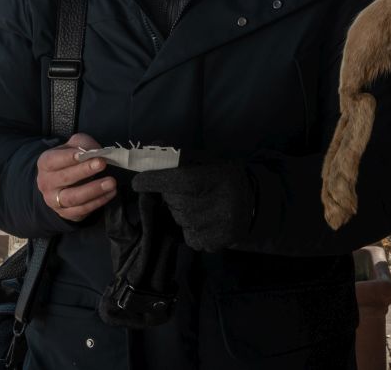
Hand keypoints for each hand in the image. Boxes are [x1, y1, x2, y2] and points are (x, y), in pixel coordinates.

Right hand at [37, 133, 115, 221]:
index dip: (67, 157)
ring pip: (73, 198)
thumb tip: (94, 151)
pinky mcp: (66, 213)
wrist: (61, 185)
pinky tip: (111, 192)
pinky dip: (98, 201)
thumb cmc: (69, 161)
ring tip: (111, 182)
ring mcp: (54, 201)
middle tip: (102, 163)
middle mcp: (46, 183)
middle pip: (65, 178)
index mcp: (45, 163)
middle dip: (84, 171)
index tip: (83, 154)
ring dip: (94, 190)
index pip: (53, 160)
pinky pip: (82, 209)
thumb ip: (82, 144)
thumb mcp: (73, 147)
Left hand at [132, 161, 254, 252]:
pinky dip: (189, 229)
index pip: (182, 180)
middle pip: (177, 202)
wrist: (253, 203)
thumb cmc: (223, 178)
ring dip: (181, 213)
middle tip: (182, 191)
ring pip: (181, 220)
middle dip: (171, 196)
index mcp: (219, 177)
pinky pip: (189, 236)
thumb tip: (151, 148)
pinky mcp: (217, 242)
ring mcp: (220, 225)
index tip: (137, 182)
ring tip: (198, 205)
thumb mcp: (207, 161)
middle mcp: (222, 202)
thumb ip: (180, 156)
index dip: (157, 181)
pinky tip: (203, 220)